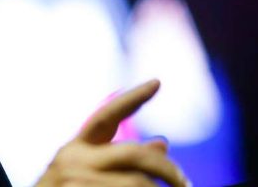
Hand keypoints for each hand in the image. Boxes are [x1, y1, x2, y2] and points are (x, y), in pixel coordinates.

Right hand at [35, 79, 190, 186]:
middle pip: (134, 154)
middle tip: (185, 183)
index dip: (132, 98)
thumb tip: (163, 142)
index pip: (107, 116)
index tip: (157, 82)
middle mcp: (72, 159)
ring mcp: (73, 180)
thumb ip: (119, 161)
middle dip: (167, 169)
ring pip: (138, 183)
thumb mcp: (87, 177)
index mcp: (75, 149)